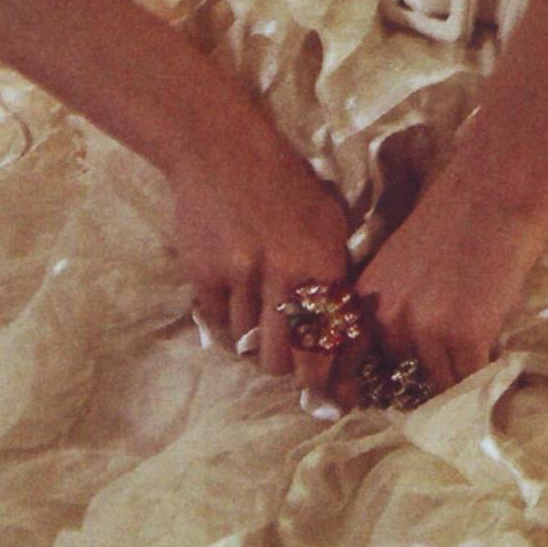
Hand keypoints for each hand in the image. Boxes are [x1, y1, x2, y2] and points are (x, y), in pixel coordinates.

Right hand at [163, 91, 354, 378]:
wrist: (220, 148)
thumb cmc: (286, 183)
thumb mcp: (329, 221)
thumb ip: (336, 275)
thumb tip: (344, 336)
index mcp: (321, 261)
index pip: (328, 342)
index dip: (327, 378)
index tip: (328, 398)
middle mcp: (282, 274)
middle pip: (282, 358)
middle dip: (288, 367)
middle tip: (290, 361)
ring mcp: (238, 276)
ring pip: (249, 345)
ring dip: (256, 344)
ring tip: (261, 324)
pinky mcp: (203, 275)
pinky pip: (219, 324)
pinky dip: (229, 325)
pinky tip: (236, 305)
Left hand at [339, 161, 547, 404]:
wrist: (491, 193)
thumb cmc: (452, 217)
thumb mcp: (398, 262)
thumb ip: (390, 303)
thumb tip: (396, 349)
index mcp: (366, 299)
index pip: (346, 359)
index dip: (354, 387)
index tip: (363, 403)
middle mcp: (387, 320)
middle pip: (395, 380)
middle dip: (414, 389)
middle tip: (433, 392)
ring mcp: (425, 331)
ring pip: (436, 385)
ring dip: (453, 388)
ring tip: (468, 384)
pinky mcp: (466, 337)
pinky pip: (469, 379)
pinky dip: (481, 383)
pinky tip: (491, 372)